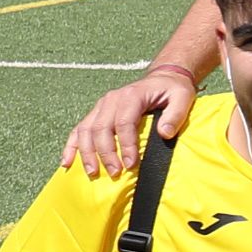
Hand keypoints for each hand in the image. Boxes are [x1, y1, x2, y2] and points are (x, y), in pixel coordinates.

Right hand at [70, 68, 191, 176]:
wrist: (163, 78)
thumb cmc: (174, 90)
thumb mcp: (183, 97)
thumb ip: (176, 115)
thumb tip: (165, 134)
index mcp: (131, 96)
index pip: (124, 123)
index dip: (126, 145)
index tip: (131, 165)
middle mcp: (111, 100)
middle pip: (101, 129)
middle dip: (106, 153)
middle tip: (115, 173)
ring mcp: (101, 106)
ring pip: (86, 130)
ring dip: (87, 153)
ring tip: (93, 173)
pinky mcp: (97, 113)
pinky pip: (79, 130)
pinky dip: (71, 146)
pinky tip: (67, 162)